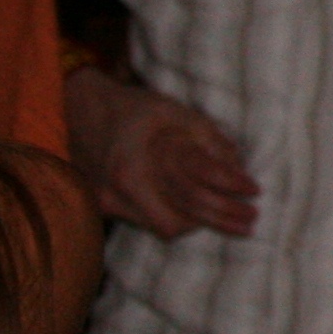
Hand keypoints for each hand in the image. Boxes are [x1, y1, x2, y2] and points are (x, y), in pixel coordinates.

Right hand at [66, 71, 257, 239]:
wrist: (76, 107)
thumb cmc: (132, 107)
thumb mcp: (175, 111)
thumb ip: (208, 140)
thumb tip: (239, 168)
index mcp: (134, 166)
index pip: (192, 191)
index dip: (229, 193)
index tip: (256, 189)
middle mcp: (117, 190)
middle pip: (178, 222)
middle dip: (220, 220)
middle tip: (252, 218)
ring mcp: (107, 202)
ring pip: (164, 226)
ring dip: (199, 221)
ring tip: (233, 216)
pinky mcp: (103, 207)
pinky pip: (148, 221)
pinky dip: (175, 215)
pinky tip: (198, 209)